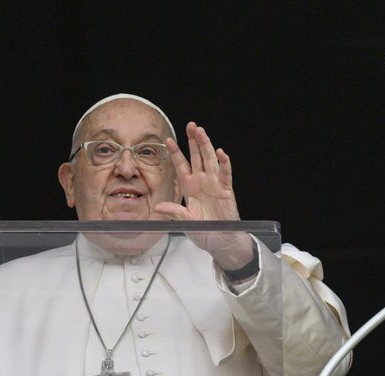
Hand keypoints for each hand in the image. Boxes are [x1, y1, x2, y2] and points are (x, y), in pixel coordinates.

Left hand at [154, 122, 253, 269]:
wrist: (220, 241)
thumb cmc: (204, 231)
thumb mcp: (185, 221)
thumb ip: (174, 212)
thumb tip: (158, 207)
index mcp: (189, 187)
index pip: (181, 166)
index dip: (175, 153)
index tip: (168, 140)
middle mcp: (201, 182)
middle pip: (197, 157)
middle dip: (193, 141)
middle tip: (190, 125)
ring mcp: (214, 184)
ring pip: (210, 160)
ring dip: (206, 145)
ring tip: (201, 132)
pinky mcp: (226, 190)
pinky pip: (225, 174)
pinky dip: (224, 163)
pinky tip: (220, 153)